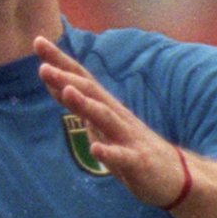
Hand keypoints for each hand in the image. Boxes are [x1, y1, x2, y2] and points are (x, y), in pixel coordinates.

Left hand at [33, 35, 188, 206]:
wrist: (177, 176)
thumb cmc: (134, 150)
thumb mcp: (102, 127)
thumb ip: (82, 108)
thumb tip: (59, 86)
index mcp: (106, 108)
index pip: (80, 79)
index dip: (60, 62)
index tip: (38, 41)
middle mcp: (117, 117)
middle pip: (91, 92)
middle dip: (67, 78)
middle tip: (43, 66)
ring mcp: (128, 138)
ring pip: (105, 118)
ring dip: (85, 104)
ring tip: (67, 91)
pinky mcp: (138, 162)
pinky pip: (122, 157)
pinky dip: (108, 152)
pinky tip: (95, 150)